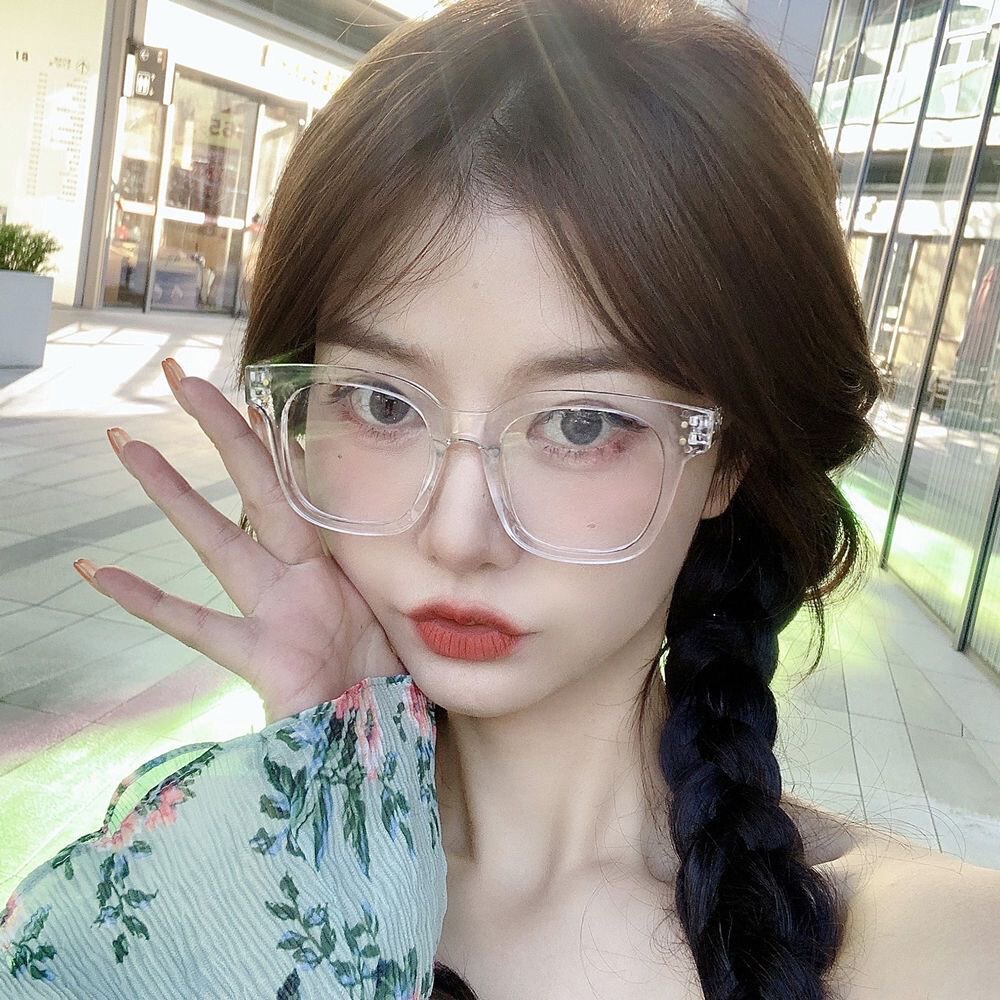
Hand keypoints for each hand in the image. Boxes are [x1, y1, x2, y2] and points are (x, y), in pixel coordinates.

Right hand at [74, 358, 405, 722]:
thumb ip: (396, 562)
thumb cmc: (400, 674)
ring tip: (127, 445)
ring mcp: (275, 612)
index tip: (257, 394)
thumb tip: (432, 514)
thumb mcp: (406, 602)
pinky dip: (150, 602)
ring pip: (218, 540)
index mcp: (336, 561)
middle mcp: (299, 576)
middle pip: (255, 488)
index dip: (280, 441)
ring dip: (174, 493)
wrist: (392, 738)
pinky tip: (99, 574)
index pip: (302, 484)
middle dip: (221, 433)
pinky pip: (198, 626)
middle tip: (180, 378)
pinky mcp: (261, 657)